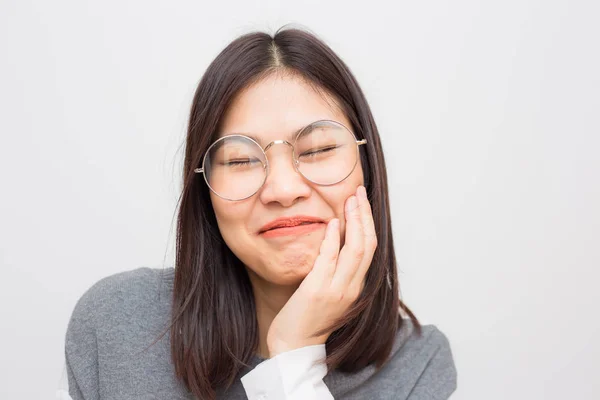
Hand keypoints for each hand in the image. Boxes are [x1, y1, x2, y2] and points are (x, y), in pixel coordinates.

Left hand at [266, 185, 377, 356]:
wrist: (294, 344)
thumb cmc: (308, 317)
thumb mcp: (330, 291)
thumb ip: (336, 269)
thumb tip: (335, 237)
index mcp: (356, 287)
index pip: (370, 248)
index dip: (368, 222)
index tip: (362, 201)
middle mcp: (351, 288)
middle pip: (367, 244)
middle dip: (365, 215)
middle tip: (359, 192)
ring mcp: (336, 290)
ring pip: (355, 249)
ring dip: (354, 221)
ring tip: (351, 200)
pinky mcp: (317, 291)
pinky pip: (329, 260)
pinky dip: (332, 239)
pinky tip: (332, 222)